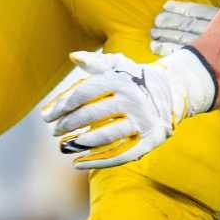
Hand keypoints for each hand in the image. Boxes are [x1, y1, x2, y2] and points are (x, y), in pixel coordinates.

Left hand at [41, 47, 215, 169]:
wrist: (173, 91)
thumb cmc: (135, 79)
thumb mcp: (119, 65)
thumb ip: (96, 62)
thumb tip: (73, 57)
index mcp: (120, 80)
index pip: (83, 94)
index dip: (61, 106)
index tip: (46, 117)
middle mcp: (132, 100)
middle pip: (91, 115)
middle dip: (68, 125)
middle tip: (54, 133)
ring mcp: (142, 121)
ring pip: (106, 136)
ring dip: (80, 144)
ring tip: (63, 147)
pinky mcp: (150, 141)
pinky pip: (121, 155)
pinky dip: (97, 162)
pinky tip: (77, 163)